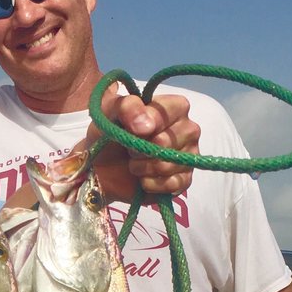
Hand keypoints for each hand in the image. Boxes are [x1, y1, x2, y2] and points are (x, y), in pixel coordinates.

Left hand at [82, 88, 196, 200]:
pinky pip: (172, 185)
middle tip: (130, 148)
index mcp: (176, 107)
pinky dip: (150, 184)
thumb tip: (145, 126)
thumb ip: (128, 107)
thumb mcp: (110, 109)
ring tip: (134, 163)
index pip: (168, 112)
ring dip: (141, 168)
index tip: (131, 129)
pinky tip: (142, 179)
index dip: (145, 124)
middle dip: (140, 148)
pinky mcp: (184, 180)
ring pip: (167, 165)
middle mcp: (188, 129)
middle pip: (166, 141)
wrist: (102, 164)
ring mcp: (189, 156)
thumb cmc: (111, 131)